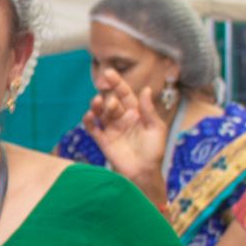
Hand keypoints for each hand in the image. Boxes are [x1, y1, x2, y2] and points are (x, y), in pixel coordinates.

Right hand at [83, 72, 168, 199]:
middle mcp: (121, 118)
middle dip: (107, 96)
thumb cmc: (154, 151)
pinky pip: (93, 128)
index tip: (108, 73)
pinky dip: (89, 120)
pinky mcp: (103, 140)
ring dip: (96, 105)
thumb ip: (148, 110)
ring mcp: (111, 128)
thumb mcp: (156, 128)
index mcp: (135, 112)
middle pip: (111, 101)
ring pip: (100, 112)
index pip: (125, 94)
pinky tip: (89, 115)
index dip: (117, 83)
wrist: (144, 173)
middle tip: (108, 96)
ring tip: (96, 102)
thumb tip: (145, 89)